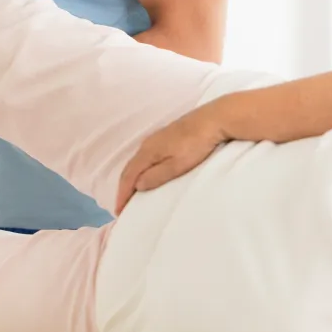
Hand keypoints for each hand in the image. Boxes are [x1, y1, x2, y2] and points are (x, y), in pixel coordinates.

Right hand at [115, 99, 229, 213]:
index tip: (118, 211)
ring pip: (137, 161)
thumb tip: (137, 185)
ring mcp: (156, 138)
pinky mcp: (166, 136)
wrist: (213, 120)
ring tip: (131, 192)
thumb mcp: (177, 165)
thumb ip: (156, 176)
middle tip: (122, 205)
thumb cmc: (196, 145)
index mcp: (147, 152)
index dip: (122, 194)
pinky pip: (145, 156)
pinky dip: (141, 168)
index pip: (128, 176)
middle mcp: (147, 144)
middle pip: (129, 168)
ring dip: (131, 178)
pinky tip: (147, 173)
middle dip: (123, 187)